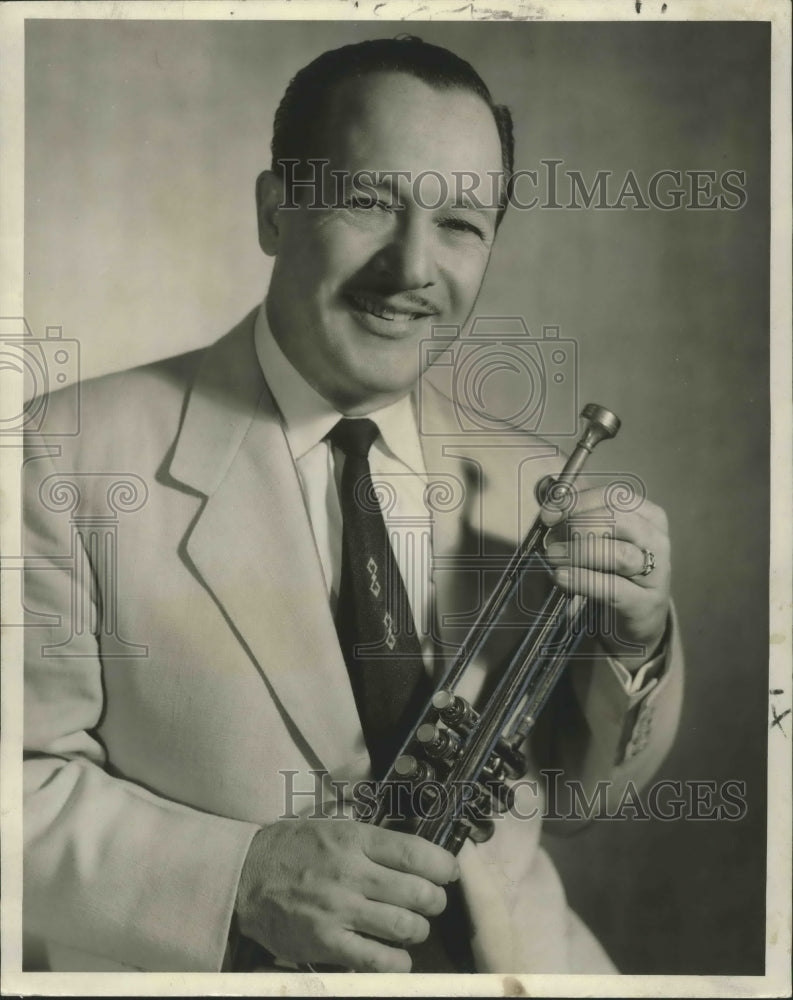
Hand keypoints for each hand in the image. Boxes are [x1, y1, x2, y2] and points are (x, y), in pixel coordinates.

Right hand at [235, 815, 458, 971]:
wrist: (245, 877)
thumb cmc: (292, 848)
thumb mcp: (332, 825)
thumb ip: (369, 837)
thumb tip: (412, 848)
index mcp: (354, 838)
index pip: (414, 852)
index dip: (442, 865)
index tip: (449, 872)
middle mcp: (350, 872)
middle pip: (417, 892)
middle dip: (435, 900)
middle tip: (432, 902)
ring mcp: (338, 909)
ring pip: (403, 927)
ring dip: (418, 930)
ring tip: (414, 927)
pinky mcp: (326, 942)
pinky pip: (376, 959)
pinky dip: (396, 961)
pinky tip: (398, 956)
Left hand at [541, 482, 670, 667]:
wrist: (638, 616)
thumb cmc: (614, 570)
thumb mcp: (599, 537)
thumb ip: (577, 511)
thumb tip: (549, 486)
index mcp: (648, 516)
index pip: (615, 496)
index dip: (578, 501)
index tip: (548, 513)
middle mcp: (656, 540)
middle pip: (620, 519)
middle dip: (579, 523)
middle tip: (552, 537)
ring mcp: (656, 573)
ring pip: (619, 554)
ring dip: (579, 552)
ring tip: (553, 556)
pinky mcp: (645, 604)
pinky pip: (613, 588)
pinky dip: (583, 580)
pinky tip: (561, 577)